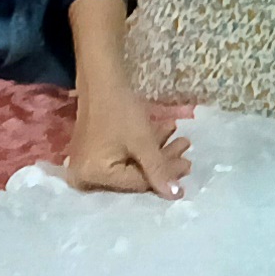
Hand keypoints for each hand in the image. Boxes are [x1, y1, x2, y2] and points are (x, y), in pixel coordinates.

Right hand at [67, 76, 188, 196]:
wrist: (100, 79)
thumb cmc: (120, 110)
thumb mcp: (143, 141)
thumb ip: (159, 170)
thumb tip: (177, 196)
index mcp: (92, 177)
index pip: (138, 183)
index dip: (166, 175)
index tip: (189, 165)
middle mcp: (85, 177)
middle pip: (134, 175)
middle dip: (163, 161)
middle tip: (186, 151)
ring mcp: (87, 165)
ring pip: (131, 164)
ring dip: (156, 152)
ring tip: (181, 140)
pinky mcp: (92, 153)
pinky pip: (121, 156)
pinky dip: (142, 147)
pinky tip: (163, 134)